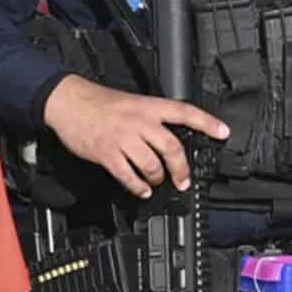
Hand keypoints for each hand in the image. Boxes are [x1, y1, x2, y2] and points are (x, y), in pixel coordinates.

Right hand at [41, 75, 231, 199]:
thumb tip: (167, 140)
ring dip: (157, 179)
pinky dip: (137, 187)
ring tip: (156, 183)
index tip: (223, 133)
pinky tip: (141, 190)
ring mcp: (123, 138)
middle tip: (184, 181)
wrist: (68, 101)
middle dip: (181, 169)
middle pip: (171, 148)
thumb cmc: (98, 102)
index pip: (185, 112)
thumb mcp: (131, 102)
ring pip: (151, 165)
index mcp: (148, 106)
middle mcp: (139, 122)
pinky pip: (128, 176)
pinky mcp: (106, 153)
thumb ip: (150, 118)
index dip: (207, 123)